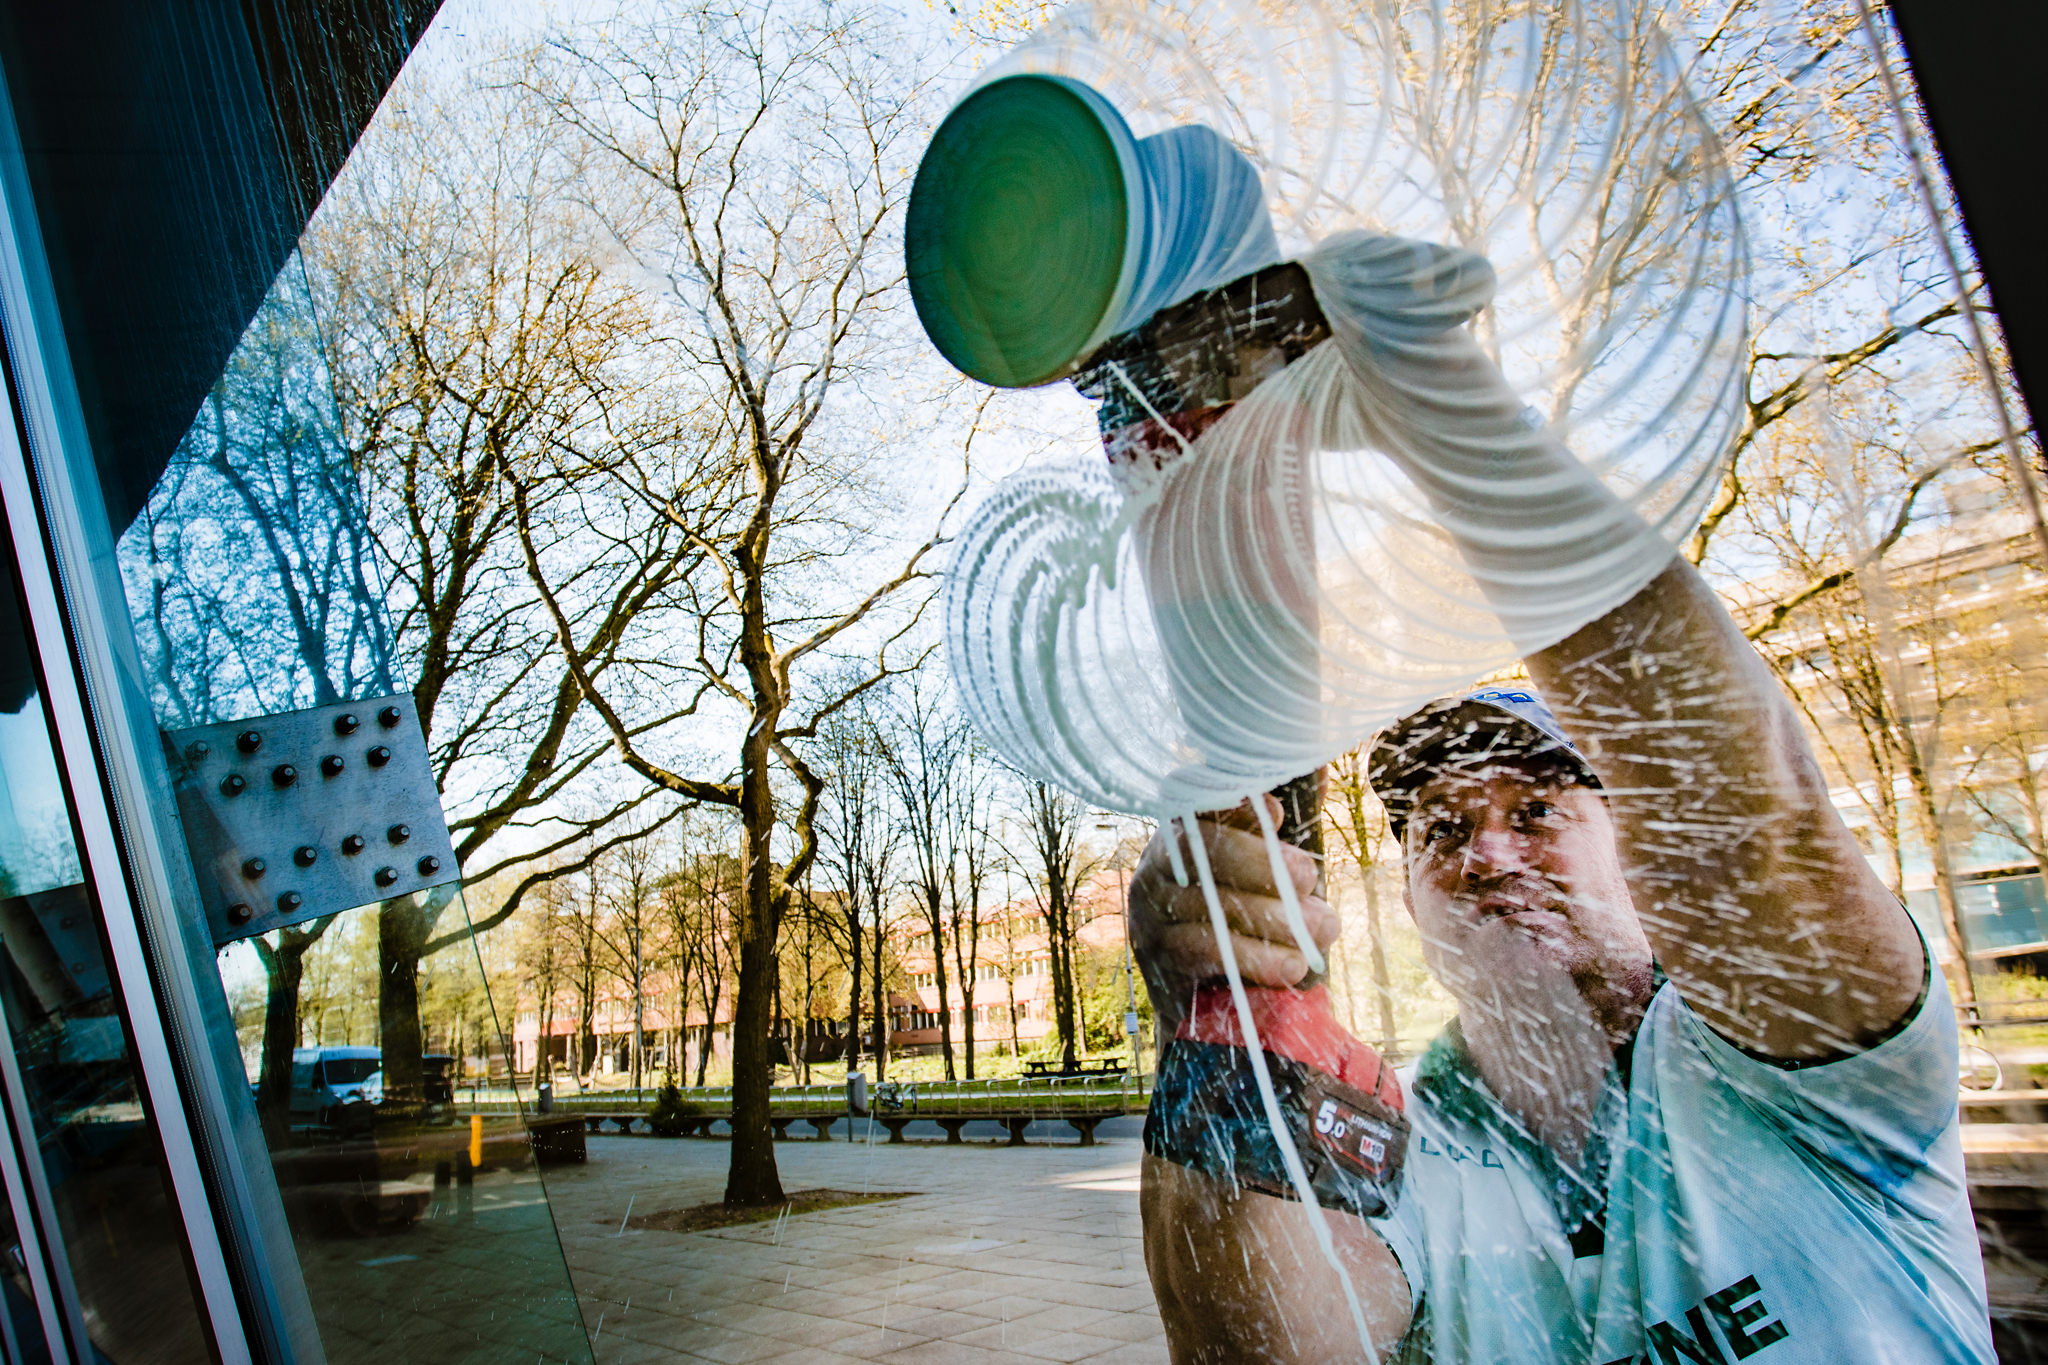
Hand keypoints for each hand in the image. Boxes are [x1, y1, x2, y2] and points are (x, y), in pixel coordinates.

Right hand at [1130, 795, 1339, 1032]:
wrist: (1208, 1003)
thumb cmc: (1244, 923)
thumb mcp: (1261, 875)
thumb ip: (1277, 832)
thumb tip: (1321, 772)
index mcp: (1181, 831)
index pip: (1193, 798)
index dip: (1234, 802)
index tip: (1279, 814)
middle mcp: (1157, 864)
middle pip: (1204, 850)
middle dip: (1263, 862)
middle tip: (1309, 875)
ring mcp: (1150, 911)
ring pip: (1210, 904)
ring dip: (1274, 918)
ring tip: (1322, 929)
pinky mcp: (1157, 959)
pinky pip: (1205, 950)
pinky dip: (1255, 957)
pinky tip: (1293, 967)